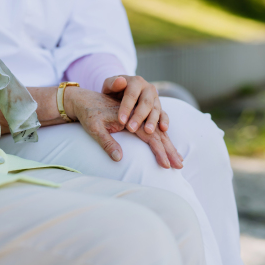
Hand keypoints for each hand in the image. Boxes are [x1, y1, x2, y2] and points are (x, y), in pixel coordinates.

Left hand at [64, 87, 181, 167]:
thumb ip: (106, 141)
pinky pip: (156, 127)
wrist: (85, 99)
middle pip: (159, 130)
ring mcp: (142, 110)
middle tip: (178, 165)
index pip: (149, 132)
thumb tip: (120, 158)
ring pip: (160, 129)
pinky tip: (170, 149)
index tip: (165, 164)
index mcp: (130, 107)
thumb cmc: (89, 113)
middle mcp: (140, 106)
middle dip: (169, 148)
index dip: (158, 149)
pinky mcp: (140, 115)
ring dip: (170, 145)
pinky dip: (165, 138)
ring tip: (179, 161)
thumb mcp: (93, 128)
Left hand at [102, 75, 168, 134]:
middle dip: (139, 116)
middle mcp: (148, 88)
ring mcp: (155, 97)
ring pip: (155, 109)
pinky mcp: (159, 106)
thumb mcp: (109, 85)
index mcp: (135, 82)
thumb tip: (121, 81)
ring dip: (152, 120)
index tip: (121, 120)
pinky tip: (163, 129)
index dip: (126, 108)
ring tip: (148, 131)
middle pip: (145, 103)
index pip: (132, 95)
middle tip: (131, 129)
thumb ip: (112, 83)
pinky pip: (164, 113)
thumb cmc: (114, 89)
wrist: (122, 90)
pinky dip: (164, 120)